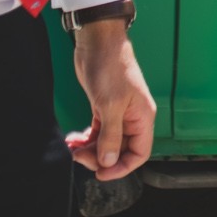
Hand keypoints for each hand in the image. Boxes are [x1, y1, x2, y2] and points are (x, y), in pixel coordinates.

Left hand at [66, 19, 155, 180]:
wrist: (98, 43)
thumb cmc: (111, 67)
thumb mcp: (110, 105)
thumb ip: (110, 136)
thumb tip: (109, 161)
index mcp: (142, 117)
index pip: (140, 153)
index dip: (122, 167)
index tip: (101, 173)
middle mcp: (132, 118)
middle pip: (121, 150)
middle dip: (100, 157)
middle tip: (79, 156)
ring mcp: (118, 113)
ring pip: (107, 143)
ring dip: (90, 150)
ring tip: (73, 148)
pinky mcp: (104, 108)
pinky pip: (98, 132)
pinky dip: (86, 139)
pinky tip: (73, 140)